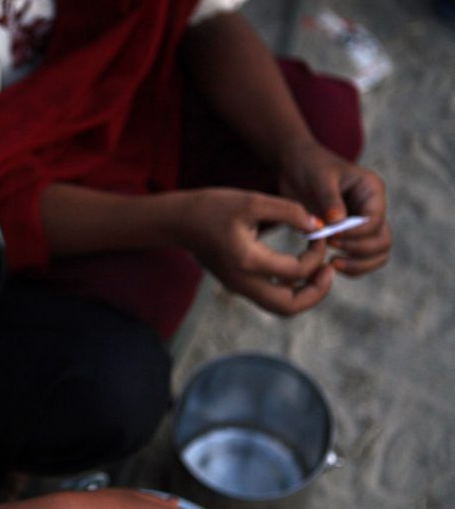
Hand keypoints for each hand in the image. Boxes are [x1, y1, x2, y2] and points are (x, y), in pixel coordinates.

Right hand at [179, 187, 332, 314]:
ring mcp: (238, 287)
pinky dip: (290, 289)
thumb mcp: (253, 201)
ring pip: (280, 307)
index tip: (318, 233)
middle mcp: (242, 281)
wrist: (179, 222)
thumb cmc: (213, 207)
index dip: (316, 253)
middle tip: (329, 270)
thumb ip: (289, 211)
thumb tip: (317, 226)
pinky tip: (298, 267)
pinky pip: (270, 297)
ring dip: (304, 295)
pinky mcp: (237, 285)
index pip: (296, 271)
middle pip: (289, 307)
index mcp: (247, 260)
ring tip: (319, 272)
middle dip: (317, 292)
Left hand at [280, 139, 390, 275]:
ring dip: (359, 263)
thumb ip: (330, 199)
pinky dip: (351, 267)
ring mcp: (363, 224)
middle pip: (383, 240)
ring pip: (377, 253)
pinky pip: (361, 258)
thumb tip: (339, 224)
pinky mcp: (350, 236)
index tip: (332, 236)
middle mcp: (373, 209)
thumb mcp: (319, 177)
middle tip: (332, 248)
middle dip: (359, 250)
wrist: (296, 167)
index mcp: (371, 190)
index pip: (375, 220)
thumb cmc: (309, 166)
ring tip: (332, 262)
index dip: (356, 233)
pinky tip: (328, 264)